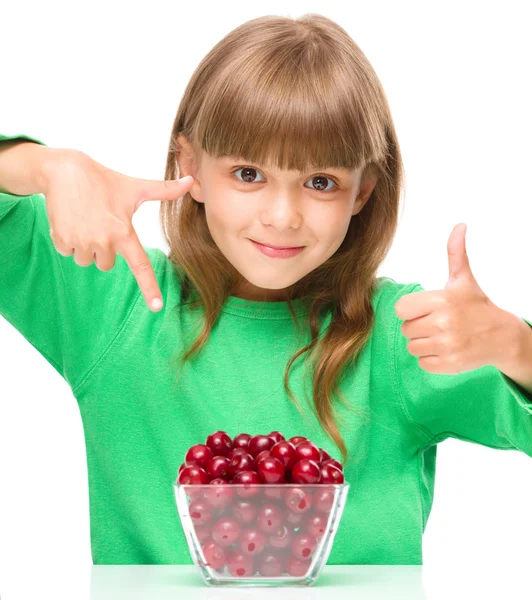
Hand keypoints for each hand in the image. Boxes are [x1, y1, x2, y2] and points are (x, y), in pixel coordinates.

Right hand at [42, 149, 194, 311]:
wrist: (65, 170)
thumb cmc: (105, 180)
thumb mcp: (135, 187)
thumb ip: (164, 191)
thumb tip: (191, 181)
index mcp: (125, 233)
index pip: (141, 266)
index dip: (150, 288)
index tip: (157, 307)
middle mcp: (105, 241)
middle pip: (107, 265)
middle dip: (104, 249)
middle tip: (101, 223)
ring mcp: (82, 242)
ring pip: (86, 260)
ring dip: (85, 245)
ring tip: (85, 220)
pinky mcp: (62, 239)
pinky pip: (67, 252)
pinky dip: (68, 239)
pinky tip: (71, 220)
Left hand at [395, 223, 513, 373]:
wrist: (502, 336)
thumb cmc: (477, 306)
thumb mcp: (464, 279)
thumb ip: (455, 253)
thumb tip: (460, 225)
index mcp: (443, 300)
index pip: (401, 309)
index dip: (411, 310)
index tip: (425, 309)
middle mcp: (444, 323)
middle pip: (405, 329)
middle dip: (418, 326)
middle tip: (437, 323)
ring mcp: (447, 345)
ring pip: (412, 347)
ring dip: (423, 343)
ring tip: (442, 336)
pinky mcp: (449, 364)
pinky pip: (422, 363)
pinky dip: (431, 359)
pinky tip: (446, 349)